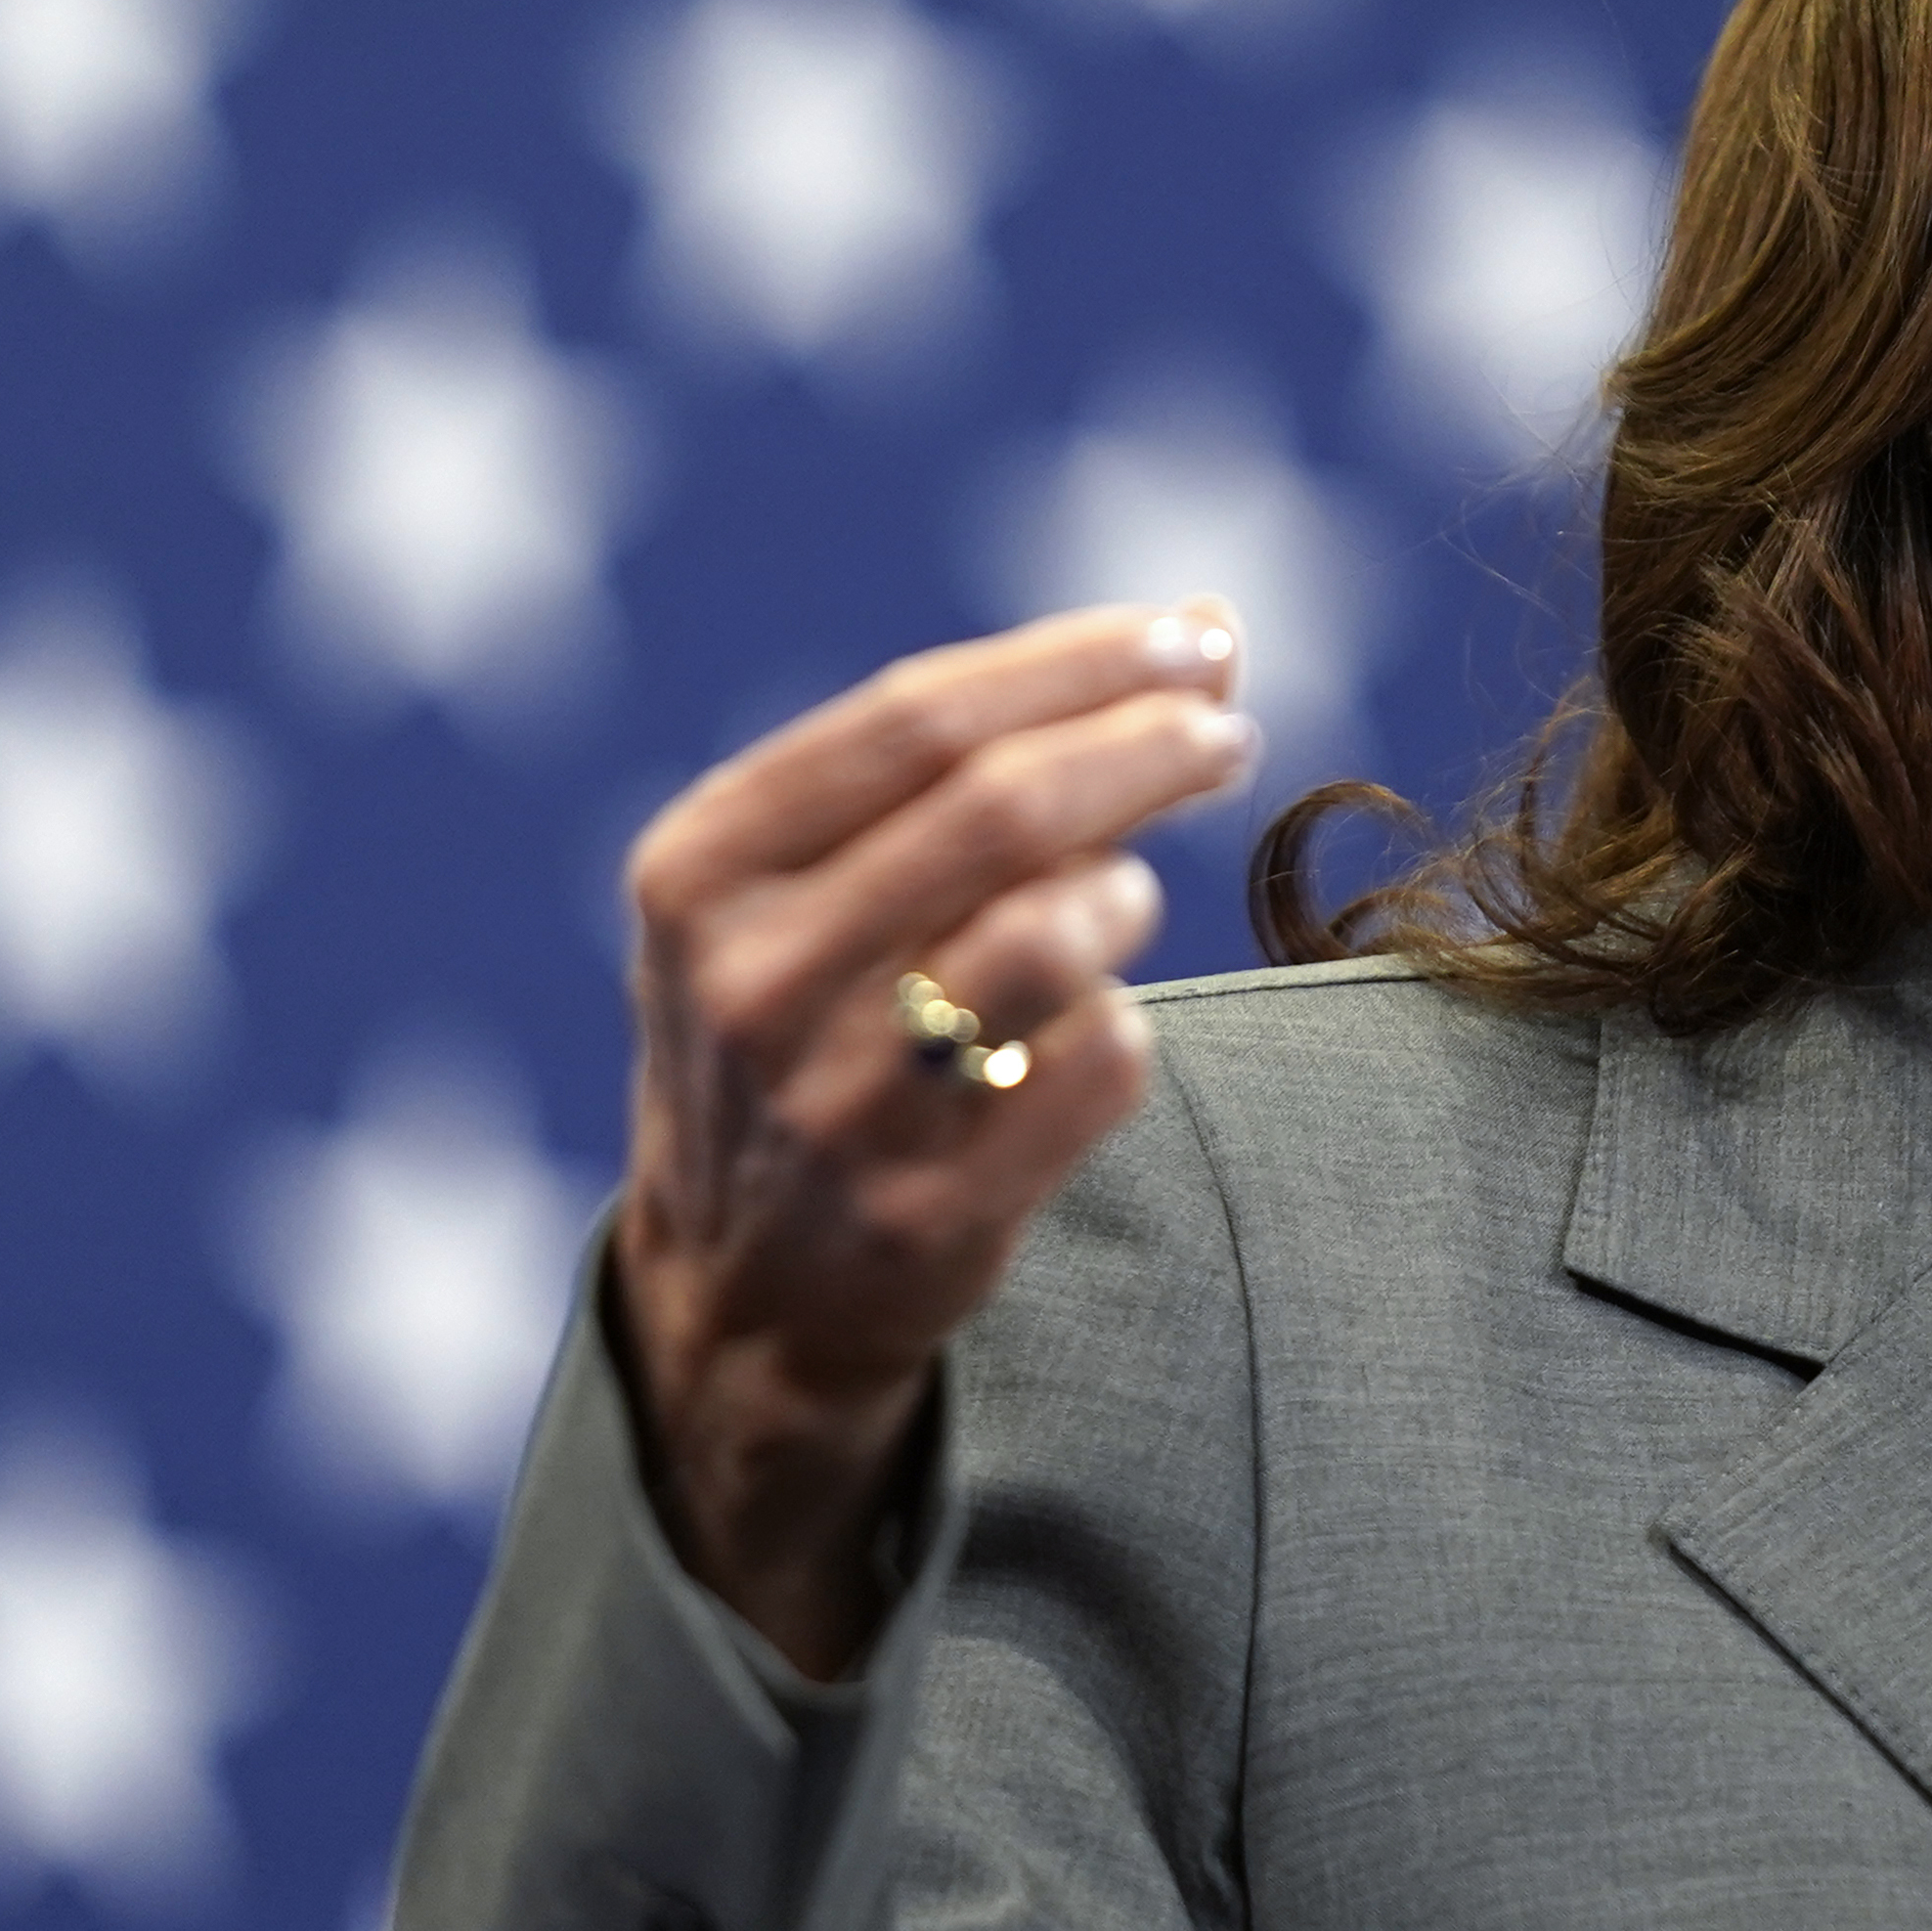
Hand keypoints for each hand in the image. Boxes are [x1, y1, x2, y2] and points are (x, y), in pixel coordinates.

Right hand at [611, 602, 1256, 1676]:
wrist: (745, 1296)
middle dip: (1146, 744)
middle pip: (1000, 809)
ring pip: (1055, 937)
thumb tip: (1200, 634)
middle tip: (1228, 729)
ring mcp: (836, 1111)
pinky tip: (1098, 1025)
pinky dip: (1125, 1024)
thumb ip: (952, 770)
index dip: (1080, 661)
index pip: (919, 717)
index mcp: (704, 872)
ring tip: (1126, 898)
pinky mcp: (929, 1217)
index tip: (1197, 634)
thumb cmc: (805, 1031)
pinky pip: (1101, 1066)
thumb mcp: (797, 893)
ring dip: (1126, 895)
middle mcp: (753, 986)